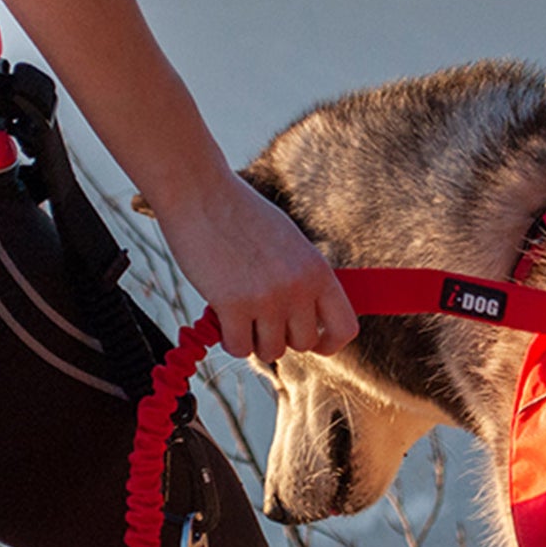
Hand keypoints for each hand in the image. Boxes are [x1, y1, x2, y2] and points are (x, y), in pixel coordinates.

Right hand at [151, 173, 357, 361]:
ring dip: (253, 339)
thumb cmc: (239, 215)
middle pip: (303, 344)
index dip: (329, 343)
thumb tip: (305, 317)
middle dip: (281, 337)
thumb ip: (302, 278)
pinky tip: (221, 316)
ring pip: (270, 351)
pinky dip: (228, 339)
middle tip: (259, 317)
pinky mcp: (233, 305)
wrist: (200, 194)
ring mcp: (267, 298)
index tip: (314, 343)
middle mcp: (298, 286)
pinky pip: (239, 348)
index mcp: (317, 269)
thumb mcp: (288, 243)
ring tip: (238, 313)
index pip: (345, 327)